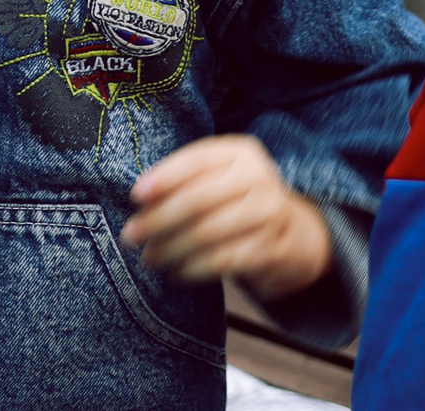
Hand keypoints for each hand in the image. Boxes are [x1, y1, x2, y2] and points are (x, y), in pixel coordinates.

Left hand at [122, 135, 332, 301]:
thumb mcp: (220, 178)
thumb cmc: (238, 200)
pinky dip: (195, 268)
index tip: (135, 196)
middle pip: (198, 199)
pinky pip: (224, 260)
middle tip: (131, 235)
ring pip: (208, 232)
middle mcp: (258, 178)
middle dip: (158, 219)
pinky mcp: (272, 248)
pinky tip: (178, 272)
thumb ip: (186, 180)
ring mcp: (269, 214)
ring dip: (171, 248)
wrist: (293, 233)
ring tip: (149, 259)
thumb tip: (140, 200)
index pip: (197, 160)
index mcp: (240, 152)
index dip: (164, 177)